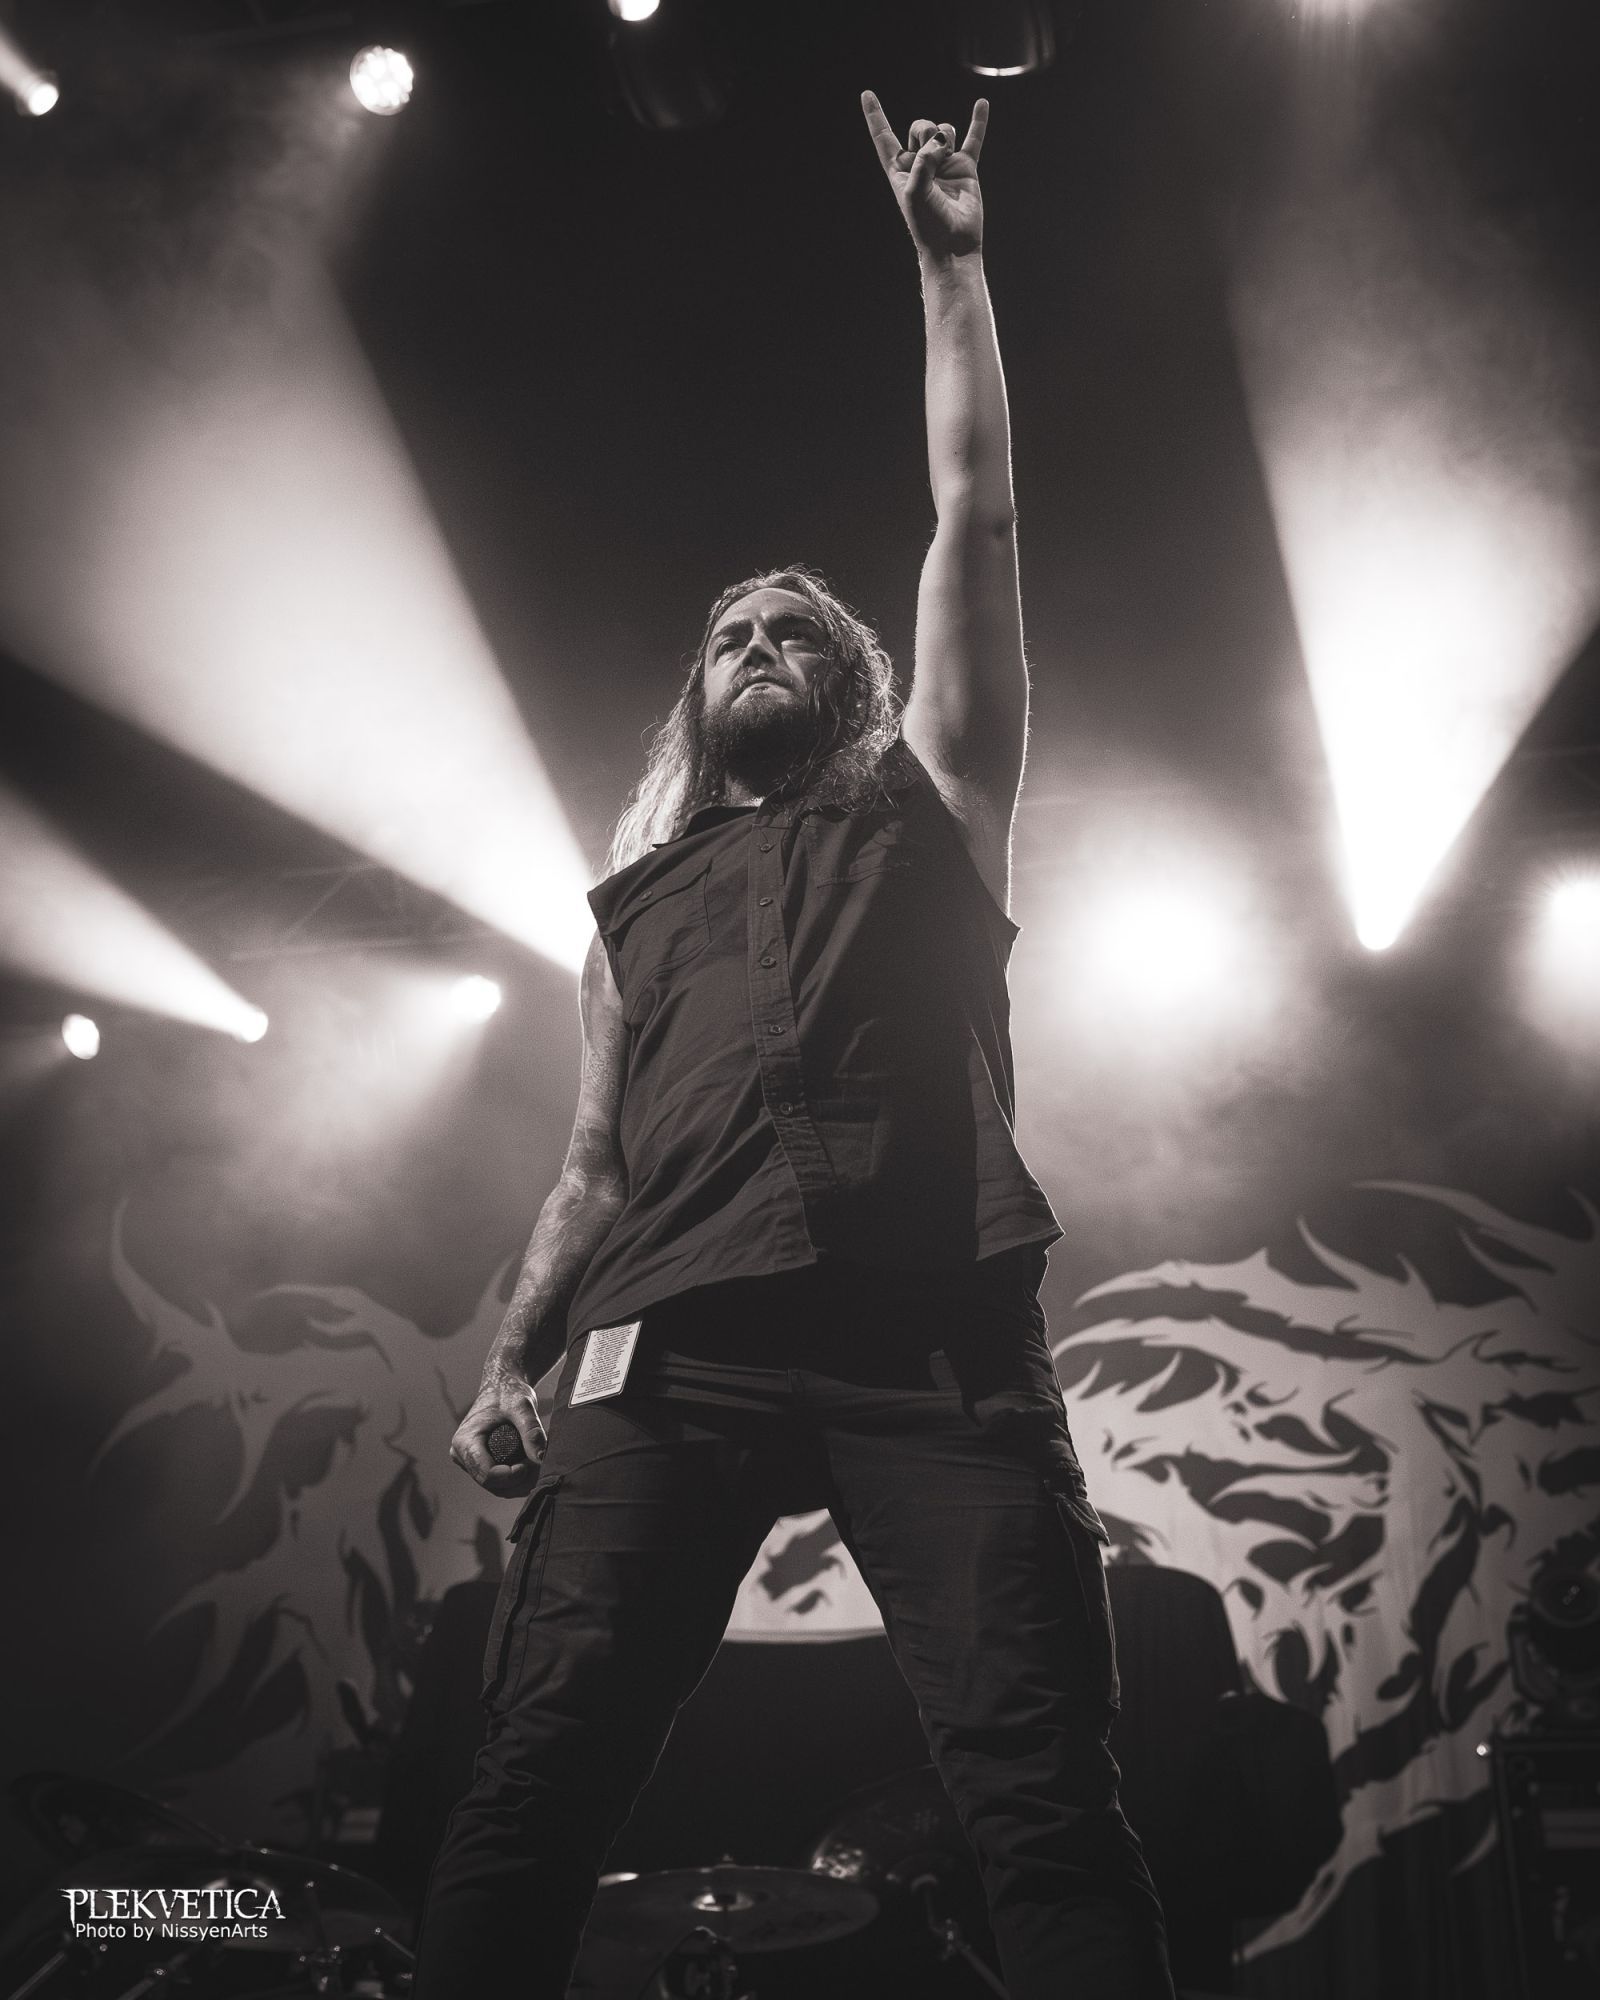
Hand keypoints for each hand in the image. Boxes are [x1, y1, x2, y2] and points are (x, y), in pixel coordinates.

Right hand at [450, 1370, 546, 1495]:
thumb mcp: (522, 1406)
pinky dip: (515, 1479)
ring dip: (518, 1483)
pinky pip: (497, 1481)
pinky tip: (531, 1466)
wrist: (502, 1385)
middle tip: (540, 1466)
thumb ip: (531, 1431)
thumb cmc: (509, 1391)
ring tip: (538, 1464)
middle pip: (491, 1483)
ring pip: (495, 1486)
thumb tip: (541, 1458)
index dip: (510, 1476)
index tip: (530, 1463)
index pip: (486, 1473)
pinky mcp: (478, 1462)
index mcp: (465, 1441)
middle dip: (518, 1481)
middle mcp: (461, 1454)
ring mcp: (468, 1460)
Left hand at [861, 90, 988, 260]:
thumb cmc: (927, 224)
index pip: (883, 137)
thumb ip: (924, 161)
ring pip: (944, 130)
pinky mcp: (965, 167)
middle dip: (926, 132)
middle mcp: (920, 163)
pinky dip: (978, 122)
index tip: (866, 94)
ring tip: (946, 159)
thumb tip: (943, 139)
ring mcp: (943, 163)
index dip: (875, 115)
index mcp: (899, 169)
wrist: (952, 244)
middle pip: (921, 127)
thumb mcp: (915, 191)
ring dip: (945, 138)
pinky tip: (982, 104)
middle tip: (932, 154)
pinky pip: (972, 139)